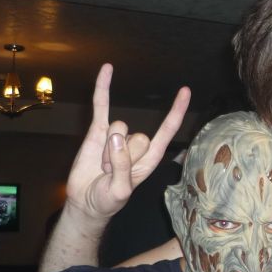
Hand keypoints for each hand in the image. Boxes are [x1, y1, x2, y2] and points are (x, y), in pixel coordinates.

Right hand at [66, 63, 190, 222]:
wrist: (86, 202)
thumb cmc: (108, 200)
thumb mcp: (119, 191)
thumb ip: (122, 167)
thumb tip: (117, 137)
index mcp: (150, 157)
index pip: (167, 130)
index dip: (176, 112)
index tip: (185, 91)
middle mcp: (137, 143)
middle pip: (137, 135)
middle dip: (121, 157)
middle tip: (111, 175)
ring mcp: (117, 135)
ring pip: (118, 128)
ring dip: (108, 152)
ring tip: (102, 168)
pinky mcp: (97, 131)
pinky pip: (101, 107)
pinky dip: (102, 88)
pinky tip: (107, 69)